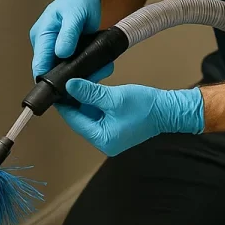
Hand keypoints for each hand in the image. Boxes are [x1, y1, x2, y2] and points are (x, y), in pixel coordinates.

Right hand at [30, 0, 113, 82]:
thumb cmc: (78, 1)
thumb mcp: (75, 15)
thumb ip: (68, 34)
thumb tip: (61, 53)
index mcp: (42, 35)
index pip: (39, 63)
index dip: (48, 79)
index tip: (61, 89)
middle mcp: (44, 44)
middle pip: (50, 70)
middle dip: (66, 78)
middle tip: (85, 82)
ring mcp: (54, 49)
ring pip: (61, 70)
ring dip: (77, 74)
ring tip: (94, 73)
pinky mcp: (64, 52)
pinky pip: (70, 65)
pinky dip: (82, 68)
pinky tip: (94, 69)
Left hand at [58, 78, 204, 156]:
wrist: (169, 110)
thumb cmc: (146, 107)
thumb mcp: (114, 97)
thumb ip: (89, 93)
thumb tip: (69, 86)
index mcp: (102, 139)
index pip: (74, 121)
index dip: (64, 104)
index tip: (55, 90)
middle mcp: (104, 141)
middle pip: (80, 119)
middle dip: (74, 101)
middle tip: (66, 83)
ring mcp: (110, 136)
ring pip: (89, 116)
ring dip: (84, 101)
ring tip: (77, 83)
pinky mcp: (116, 129)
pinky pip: (99, 116)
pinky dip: (95, 104)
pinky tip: (91, 90)